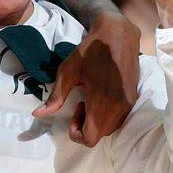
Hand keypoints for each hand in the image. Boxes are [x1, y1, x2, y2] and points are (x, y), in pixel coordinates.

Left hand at [35, 11, 139, 146]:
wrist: (117, 34)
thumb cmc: (90, 51)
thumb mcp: (67, 72)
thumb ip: (55, 97)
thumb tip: (38, 114)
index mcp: (101, 103)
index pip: (90, 138)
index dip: (76, 133)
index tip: (73, 113)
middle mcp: (118, 108)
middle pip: (99, 135)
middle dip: (85, 126)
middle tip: (80, 103)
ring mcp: (129, 104)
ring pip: (110, 128)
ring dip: (97, 121)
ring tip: (90, 98)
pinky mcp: (134, 98)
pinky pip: (119, 118)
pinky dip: (107, 115)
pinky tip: (101, 96)